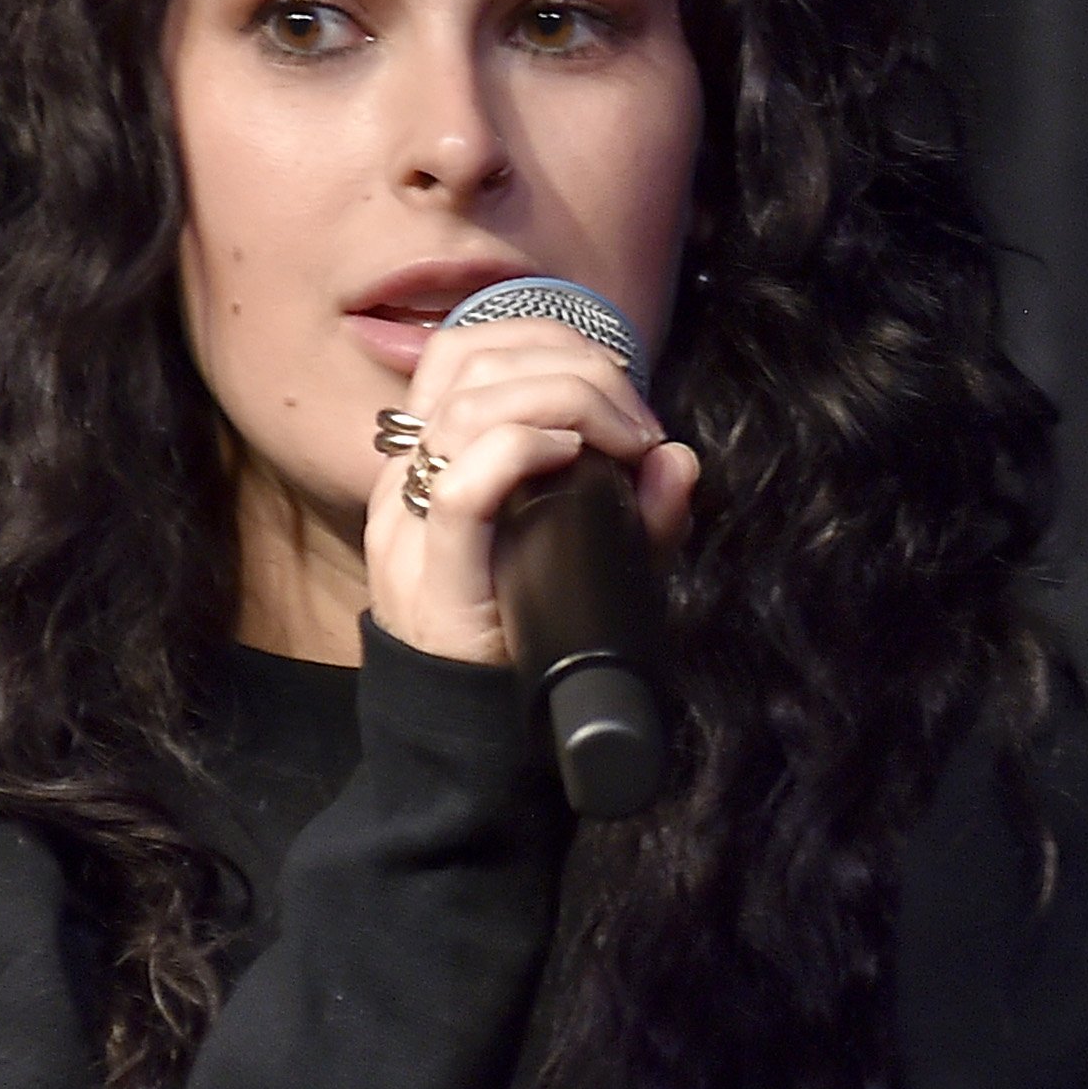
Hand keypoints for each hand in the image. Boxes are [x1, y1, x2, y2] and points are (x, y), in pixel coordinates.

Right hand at [364, 314, 695, 664]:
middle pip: (472, 363)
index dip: (549, 342)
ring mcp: (412, 528)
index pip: (466, 351)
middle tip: (636, 423)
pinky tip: (571, 457)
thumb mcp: (596, 566)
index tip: (621, 394)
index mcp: (433, 464)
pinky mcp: (432, 578)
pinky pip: (464, 486)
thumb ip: (638, 513)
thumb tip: (678, 459)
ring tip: (622, 440)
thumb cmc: (530, 644)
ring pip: (468, 407)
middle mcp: (409, 483)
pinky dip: (523, 450)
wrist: (477, 746)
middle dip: (573, 366)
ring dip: (566, 399)